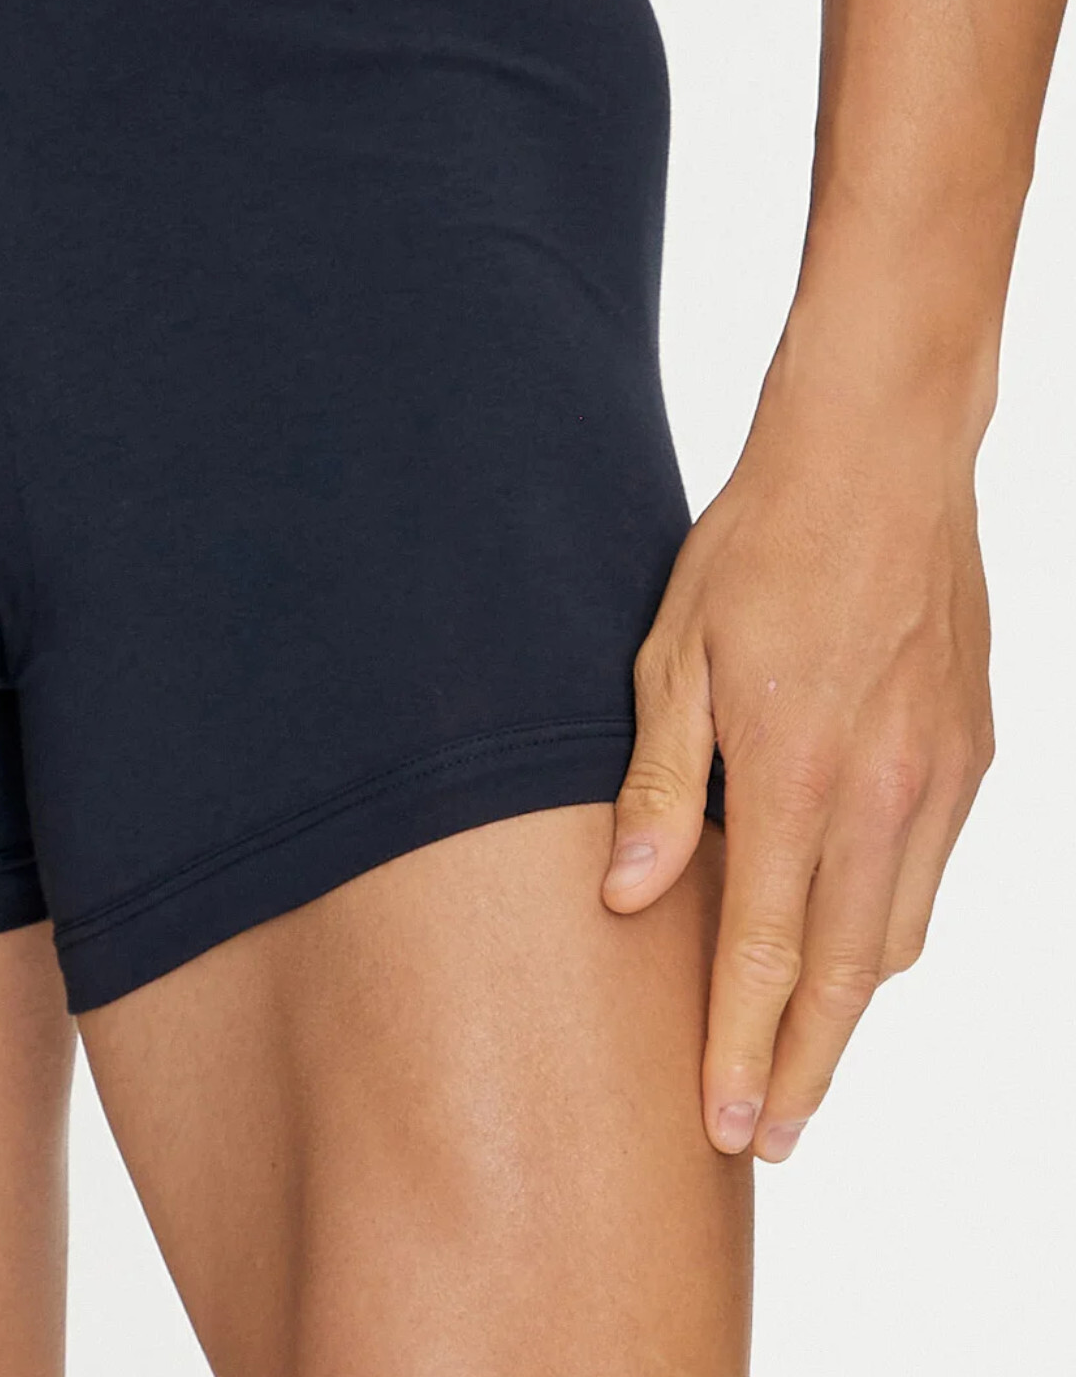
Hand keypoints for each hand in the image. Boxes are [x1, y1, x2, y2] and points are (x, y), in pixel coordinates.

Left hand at [601, 396, 992, 1162]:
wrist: (877, 461)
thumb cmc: (755, 547)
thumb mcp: (671, 654)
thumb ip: (657, 786)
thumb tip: (628, 899)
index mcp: (795, 772)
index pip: (764, 950)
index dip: (744, 1047)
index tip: (728, 1126)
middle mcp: (884, 792)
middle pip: (845, 974)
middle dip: (805, 1066)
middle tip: (771, 1139)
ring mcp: (941, 777)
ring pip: (895, 935)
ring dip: (846, 1008)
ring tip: (798, 1057)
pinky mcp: (973, 754)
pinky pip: (930, 874)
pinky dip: (886, 929)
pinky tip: (848, 946)